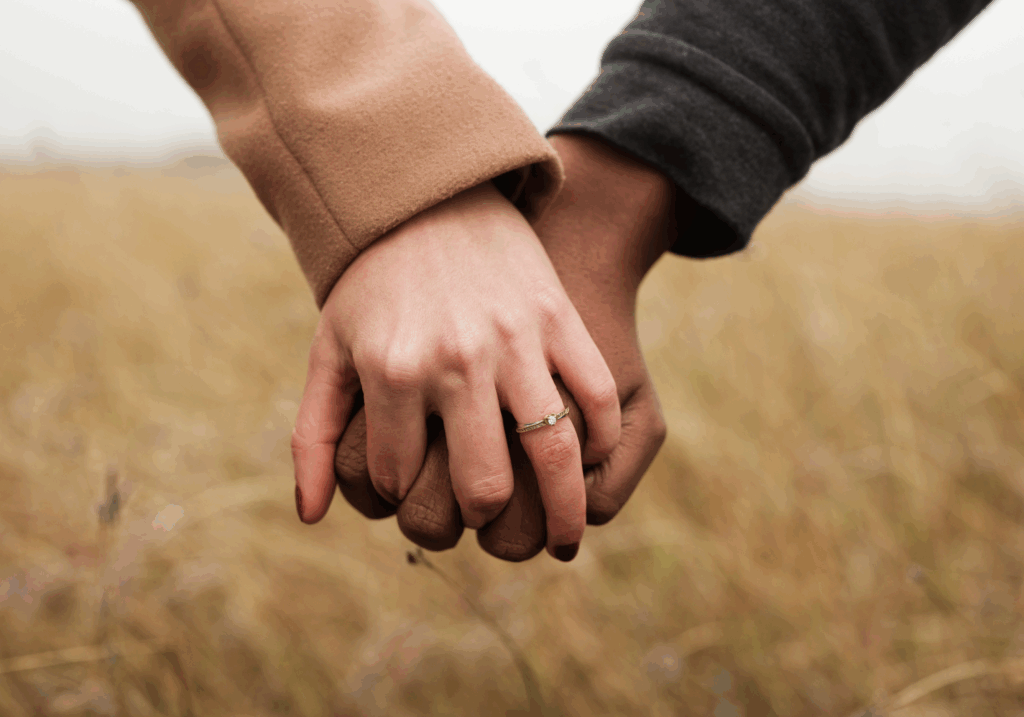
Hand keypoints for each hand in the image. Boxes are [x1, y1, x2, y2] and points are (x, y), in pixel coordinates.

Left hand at [291, 181, 620, 557]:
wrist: (427, 194)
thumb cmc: (371, 283)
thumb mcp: (328, 351)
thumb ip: (314, 436)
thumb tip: (311, 517)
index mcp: (393, 371)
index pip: (402, 481)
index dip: (404, 496)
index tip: (412, 485)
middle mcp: (457, 361)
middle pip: (484, 488)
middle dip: (480, 519)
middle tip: (484, 517)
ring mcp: (516, 340)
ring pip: (554, 453)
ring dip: (564, 513)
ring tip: (565, 542)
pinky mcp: (557, 319)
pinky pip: (596, 396)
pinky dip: (600, 441)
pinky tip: (588, 462)